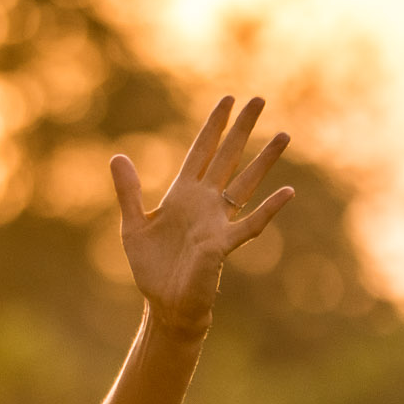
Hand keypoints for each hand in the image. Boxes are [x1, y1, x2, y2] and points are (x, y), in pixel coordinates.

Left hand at [109, 95, 293, 338]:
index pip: (202, 152)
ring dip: (264, 160)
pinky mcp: (222, 245)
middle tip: (260, 99)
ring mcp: (217, 222)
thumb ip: (128, 192)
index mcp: (183, 195)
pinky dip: (268, 210)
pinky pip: (249, 225)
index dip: (214, 126)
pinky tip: (287, 192)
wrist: (164, 304)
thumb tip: (117, 156)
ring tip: (284, 135)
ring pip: (245, 183)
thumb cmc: (152, 268)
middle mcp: (204, 203)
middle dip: (242, 129)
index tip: (228, 100)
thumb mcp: (133, 226)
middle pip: (228, 158)